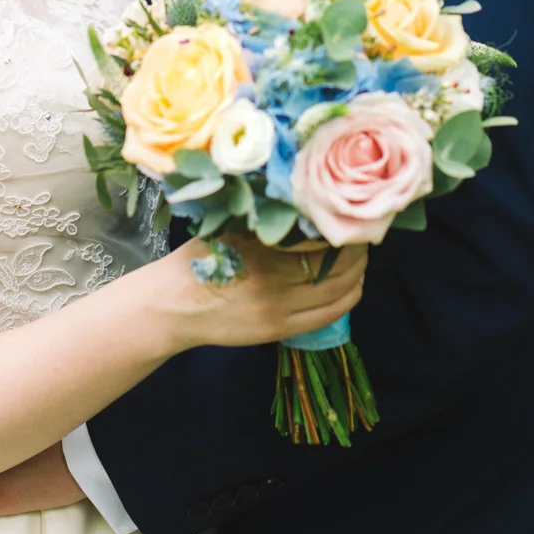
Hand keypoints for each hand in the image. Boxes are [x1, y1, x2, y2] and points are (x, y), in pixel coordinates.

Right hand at [150, 233, 367, 352]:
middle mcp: (276, 282)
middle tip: (360, 234)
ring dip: (357, 274)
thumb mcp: (232, 227)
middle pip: (339, 268)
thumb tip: (310, 203)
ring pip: (339, 293)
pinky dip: (346, 298)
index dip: (344, 228)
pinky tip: (350, 285)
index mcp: (264, 249)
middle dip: (357, 250)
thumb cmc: (201, 258)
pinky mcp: (279, 331)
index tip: (349, 215)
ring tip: (357, 257)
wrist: (173, 305)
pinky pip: (327, 316)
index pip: (323, 239)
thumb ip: (268, 219)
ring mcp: (280, 310)